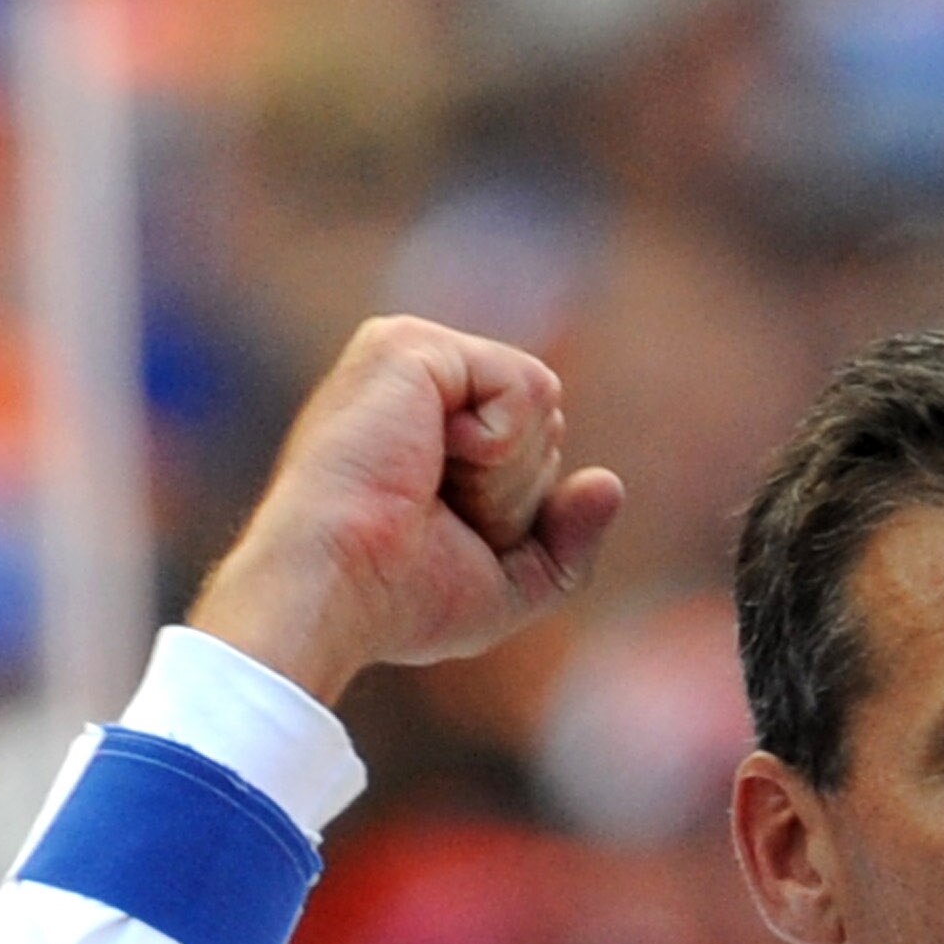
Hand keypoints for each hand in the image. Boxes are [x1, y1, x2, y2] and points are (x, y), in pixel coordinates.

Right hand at [189, 317, 624, 705]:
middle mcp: (418, 381)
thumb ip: (566, 542)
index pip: (538, 443)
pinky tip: (430, 457)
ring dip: (507, 473)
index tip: (441, 534)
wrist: (334, 590)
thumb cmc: (396, 599)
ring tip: (426, 487)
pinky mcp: (408, 344)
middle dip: (515, 491)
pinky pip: (526, 387)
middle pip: (547, 421)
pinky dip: (499, 445)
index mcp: (429, 426)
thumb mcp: (508, 587)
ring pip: (541, 400)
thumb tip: (608, 482)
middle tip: (433, 515)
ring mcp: (410, 354)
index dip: (516, 510)